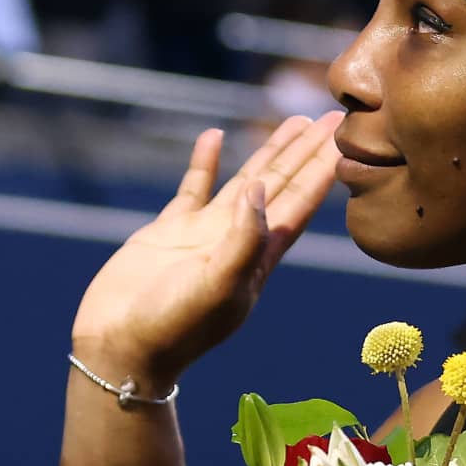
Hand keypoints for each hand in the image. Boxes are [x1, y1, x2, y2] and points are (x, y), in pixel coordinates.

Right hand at [71, 112, 343, 388]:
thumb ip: (244, 237)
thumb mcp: (220, 286)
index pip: (299, 205)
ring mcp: (205, 236)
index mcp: (258, 259)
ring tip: (292, 122)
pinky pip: (194, 188)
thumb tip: (261, 188)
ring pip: (246, 181)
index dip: (320, 171)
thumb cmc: (174, 327)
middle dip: (307, 154)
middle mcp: (238, 243)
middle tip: (333, 118)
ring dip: (270, 152)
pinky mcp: (170, 232)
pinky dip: (206, 162)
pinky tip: (214, 135)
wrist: (122, 347)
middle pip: (282, 186)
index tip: (343, 139)